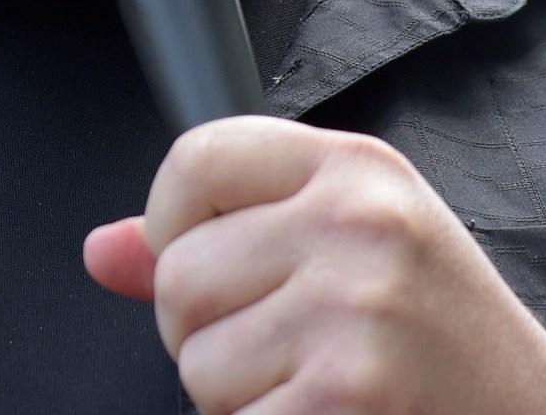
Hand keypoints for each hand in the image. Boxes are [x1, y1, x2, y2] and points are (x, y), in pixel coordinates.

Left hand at [84, 117, 545, 414]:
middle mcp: (359, 224)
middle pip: (180, 274)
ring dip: (240, 397)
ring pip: (198, 362)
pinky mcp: (346, 396)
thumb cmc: (442, 343)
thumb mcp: (354, 251)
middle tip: (289, 351)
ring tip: (320, 388)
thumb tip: (103, 251)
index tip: (210, 262)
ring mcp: (355, 312)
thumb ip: (224, 236)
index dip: (173, 223)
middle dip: (208, 333)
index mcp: (358, 170)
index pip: (196, 156)